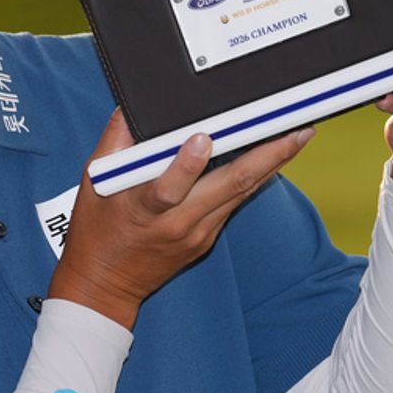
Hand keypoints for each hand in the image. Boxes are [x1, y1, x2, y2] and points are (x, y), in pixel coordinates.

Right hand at [48, 109, 314, 329]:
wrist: (105, 287)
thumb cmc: (96, 231)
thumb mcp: (93, 184)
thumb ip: (115, 141)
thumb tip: (133, 106)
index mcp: (143, 208)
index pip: (168, 188)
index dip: (187, 164)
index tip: (204, 138)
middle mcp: (177, 223)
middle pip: (228, 187)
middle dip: (267, 156)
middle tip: (296, 129)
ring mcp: (198, 232)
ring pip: (241, 193)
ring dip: (272, 163)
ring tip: (298, 133)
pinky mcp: (207, 237)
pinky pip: (235, 202)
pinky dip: (255, 177)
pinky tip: (274, 156)